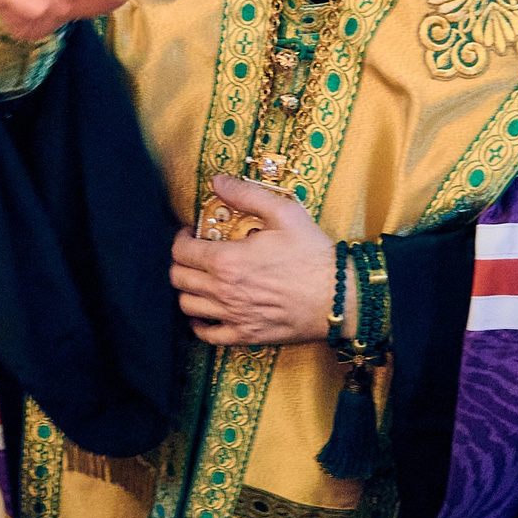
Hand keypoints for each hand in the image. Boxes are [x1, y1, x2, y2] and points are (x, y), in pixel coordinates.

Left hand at [171, 177, 338, 346]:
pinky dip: (199, 324)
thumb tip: (218, 181)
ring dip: (187, 290)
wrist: (339, 297)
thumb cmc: (313, 255)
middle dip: (180, 262)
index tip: (191, 233)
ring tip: (201, 279)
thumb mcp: (284, 213)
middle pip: (178, 279)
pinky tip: (206, 313)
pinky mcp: (246, 335)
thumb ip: (247, 195)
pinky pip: (207, 335)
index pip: (182, 252)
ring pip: (187, 306)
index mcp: (227, 260)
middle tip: (194, 254)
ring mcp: (233, 316)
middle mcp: (223, 291)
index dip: (181, 238)